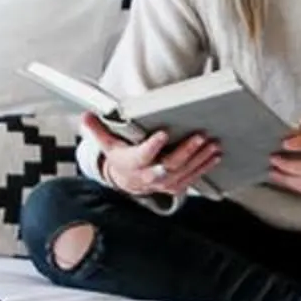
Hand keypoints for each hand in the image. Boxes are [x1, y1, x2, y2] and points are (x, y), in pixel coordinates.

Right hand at [84, 113, 219, 196]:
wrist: (129, 181)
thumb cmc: (121, 158)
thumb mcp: (107, 144)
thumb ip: (97, 130)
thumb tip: (86, 116)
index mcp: (133, 163)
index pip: (143, 155)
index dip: (152, 146)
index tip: (163, 134)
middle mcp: (150, 176)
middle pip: (170, 165)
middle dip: (186, 151)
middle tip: (200, 137)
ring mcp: (165, 183)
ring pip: (185, 172)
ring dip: (201, 158)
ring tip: (212, 144)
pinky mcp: (176, 185)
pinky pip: (193, 177)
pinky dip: (205, 166)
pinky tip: (215, 155)